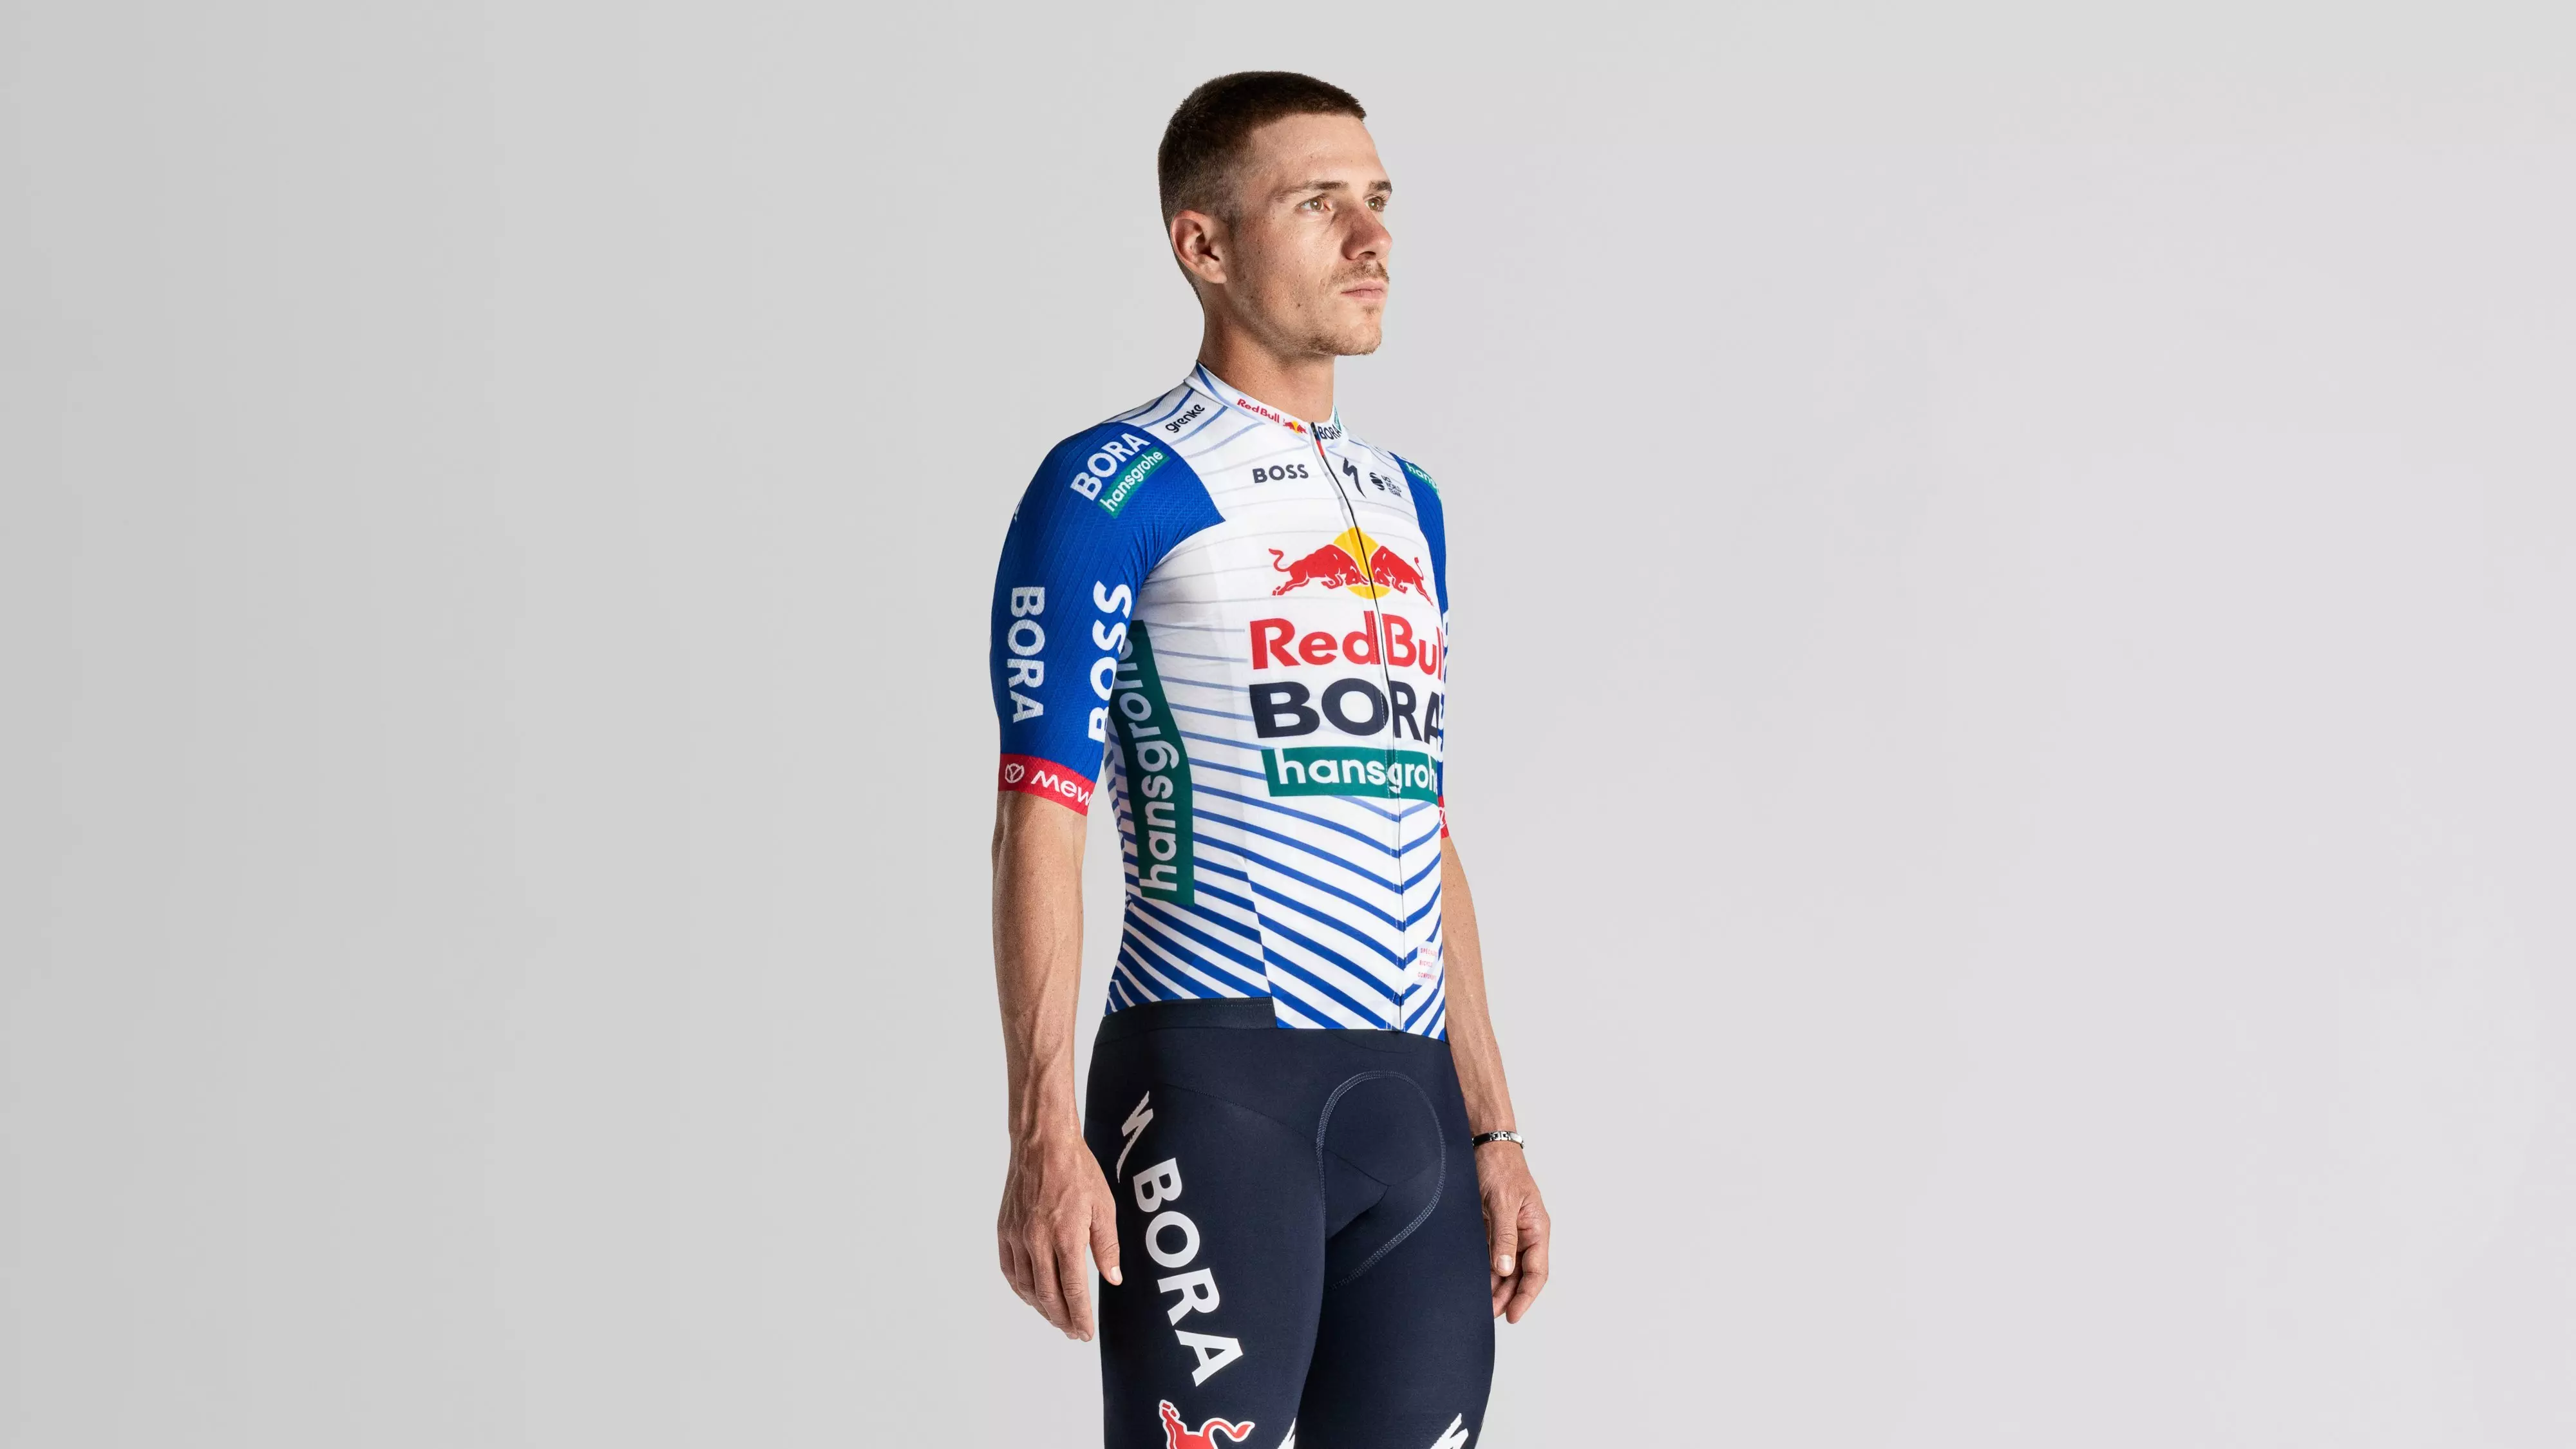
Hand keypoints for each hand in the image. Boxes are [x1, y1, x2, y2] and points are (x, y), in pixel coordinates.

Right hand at [996, 1131, 1121, 1339]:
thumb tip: (1112, 1278)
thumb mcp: (1104, 1206)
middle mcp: (1037, 1240)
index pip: (1072, 1290)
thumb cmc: (1077, 1170)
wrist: (1041, 1143)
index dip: (1080, 1316)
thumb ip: (1107, 1246)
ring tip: (1056, 1318)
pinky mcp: (1004, 1230)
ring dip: (1041, 1309)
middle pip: (1047, 1295)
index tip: (1085, 1333)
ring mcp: (1017, 1236)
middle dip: (1062, 1320)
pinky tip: (1031, 1296)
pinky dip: (1020, 1289)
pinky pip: (1009, 1270)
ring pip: (1026, 1287)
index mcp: (1065, 1236)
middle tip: (1073, 1332)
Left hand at [1476, 1141, 1550, 1321]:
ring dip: (1495, 1287)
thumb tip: (1504, 1269)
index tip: (1513, 1315)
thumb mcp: (1502, 1201)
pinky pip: (1491, 1257)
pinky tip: (1475, 1284)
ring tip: (1481, 1305)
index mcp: (1536, 1228)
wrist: (1484, 1144)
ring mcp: (1508, 1232)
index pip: (1537, 1272)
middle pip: (1520, 1275)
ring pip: (1505, 1269)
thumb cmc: (1499, 1167)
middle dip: (1507, 1297)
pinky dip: (1485, 1272)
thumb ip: (1503, 1236)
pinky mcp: (1491, 1228)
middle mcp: (1525, 1234)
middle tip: (1489, 1315)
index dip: (1526, 1296)